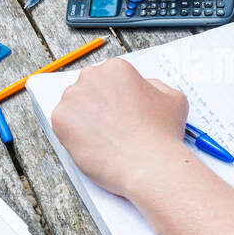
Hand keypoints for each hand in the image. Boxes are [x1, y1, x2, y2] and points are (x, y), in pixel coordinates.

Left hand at [50, 57, 190, 198]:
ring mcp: (73, 97)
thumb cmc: (162, 135)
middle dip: (98, 105)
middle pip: (89, 88)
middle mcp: (91, 76)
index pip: (109, 79)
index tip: (120, 112)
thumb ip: (155, 86)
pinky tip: (92, 145)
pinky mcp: (60, 119)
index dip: (116, 97)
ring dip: (84, 119)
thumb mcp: (174, 99)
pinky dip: (74, 135)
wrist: (149, 166)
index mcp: (117, 68)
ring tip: (103, 138)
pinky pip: (63, 124)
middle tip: (111, 126)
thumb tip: (143, 86)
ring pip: (74, 106)